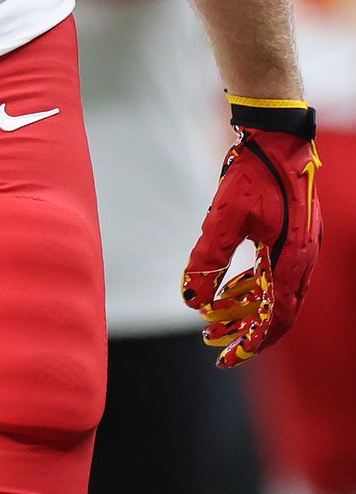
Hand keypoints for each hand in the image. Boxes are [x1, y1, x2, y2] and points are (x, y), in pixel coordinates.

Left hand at [182, 116, 321, 366]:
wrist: (277, 136)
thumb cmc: (254, 173)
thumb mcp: (225, 217)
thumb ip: (208, 259)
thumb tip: (190, 300)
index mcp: (293, 260)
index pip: (275, 318)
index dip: (252, 342)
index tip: (227, 358)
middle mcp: (303, 259)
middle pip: (277, 312)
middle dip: (246, 332)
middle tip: (215, 346)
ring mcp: (301, 247)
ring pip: (274, 293)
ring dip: (245, 309)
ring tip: (212, 321)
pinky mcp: (294, 235)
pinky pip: (273, 272)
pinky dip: (251, 286)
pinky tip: (227, 292)